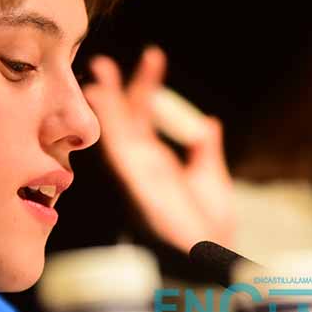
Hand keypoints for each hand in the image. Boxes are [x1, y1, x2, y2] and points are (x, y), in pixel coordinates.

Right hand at [83, 47, 235, 251]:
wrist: (208, 255)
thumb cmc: (207, 227)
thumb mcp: (212, 179)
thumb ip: (206, 150)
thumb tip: (208, 123)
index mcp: (158, 160)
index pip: (148, 115)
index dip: (148, 84)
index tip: (153, 56)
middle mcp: (142, 164)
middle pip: (124, 118)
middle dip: (117, 89)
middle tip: (104, 61)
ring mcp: (137, 172)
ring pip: (115, 131)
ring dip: (106, 104)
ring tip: (99, 75)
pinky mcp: (137, 182)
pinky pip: (119, 150)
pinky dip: (110, 127)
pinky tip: (103, 107)